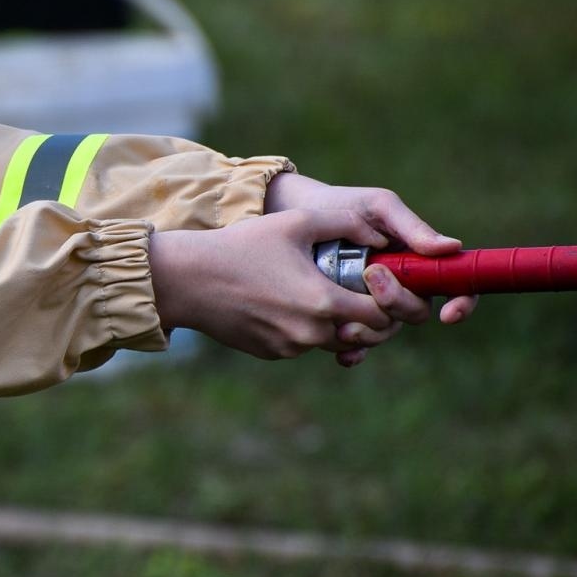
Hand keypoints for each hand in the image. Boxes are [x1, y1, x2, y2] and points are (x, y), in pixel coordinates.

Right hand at [151, 208, 400, 362]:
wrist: (188, 280)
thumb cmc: (242, 246)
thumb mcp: (296, 223)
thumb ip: (346, 224)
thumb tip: (379, 239)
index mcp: (323, 302)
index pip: (382, 315)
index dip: (388, 299)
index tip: (376, 280)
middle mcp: (311, 334)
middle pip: (363, 334)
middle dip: (366, 314)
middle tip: (356, 288)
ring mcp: (290, 348)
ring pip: (332, 341)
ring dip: (335, 321)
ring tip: (318, 289)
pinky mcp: (271, 353)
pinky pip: (302, 344)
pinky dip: (304, 327)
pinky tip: (285, 300)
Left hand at [263, 173, 478, 360]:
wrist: (299, 215)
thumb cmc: (345, 205)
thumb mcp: (378, 207)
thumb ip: (412, 227)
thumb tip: (453, 247)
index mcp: (418, 261)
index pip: (455, 286)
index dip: (462, 304)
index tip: (449, 313)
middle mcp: (402, 287)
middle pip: (417, 311)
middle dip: (397, 302)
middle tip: (371, 275)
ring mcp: (375, 305)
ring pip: (387, 331)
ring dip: (372, 332)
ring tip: (347, 318)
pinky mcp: (348, 317)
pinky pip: (359, 345)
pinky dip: (353, 352)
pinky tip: (342, 353)